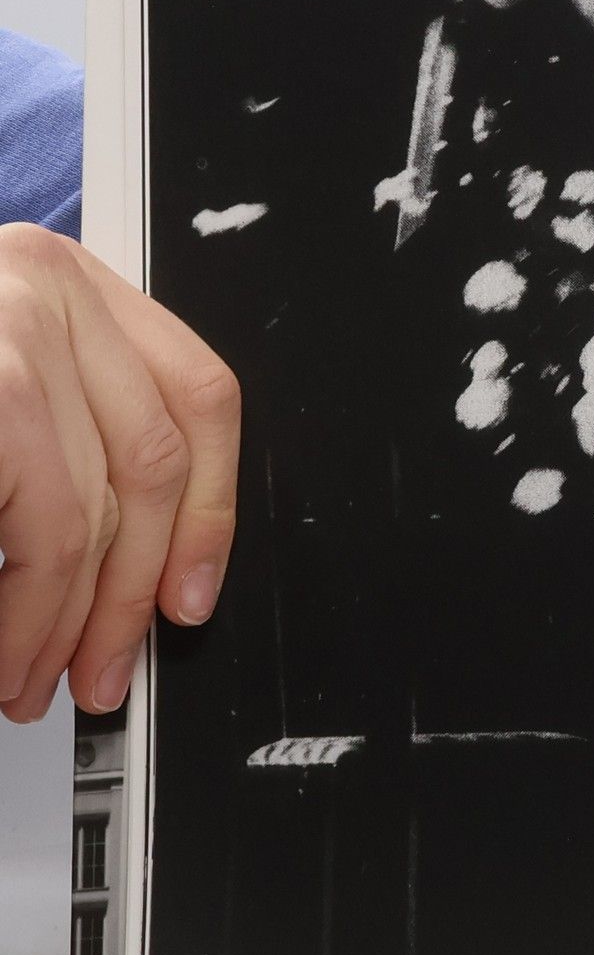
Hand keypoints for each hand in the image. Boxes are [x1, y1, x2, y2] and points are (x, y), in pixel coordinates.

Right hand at [0, 224, 239, 720]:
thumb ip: (62, 438)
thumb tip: (142, 569)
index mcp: (60, 278)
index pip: (198, 398)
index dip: (211, 513)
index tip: (191, 594)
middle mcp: (40, 285)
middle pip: (156, 467)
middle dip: (127, 596)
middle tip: (97, 669)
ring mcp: (4, 332)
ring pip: (90, 512)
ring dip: (60, 621)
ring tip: (24, 676)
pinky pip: (39, 526)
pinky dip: (19, 606)